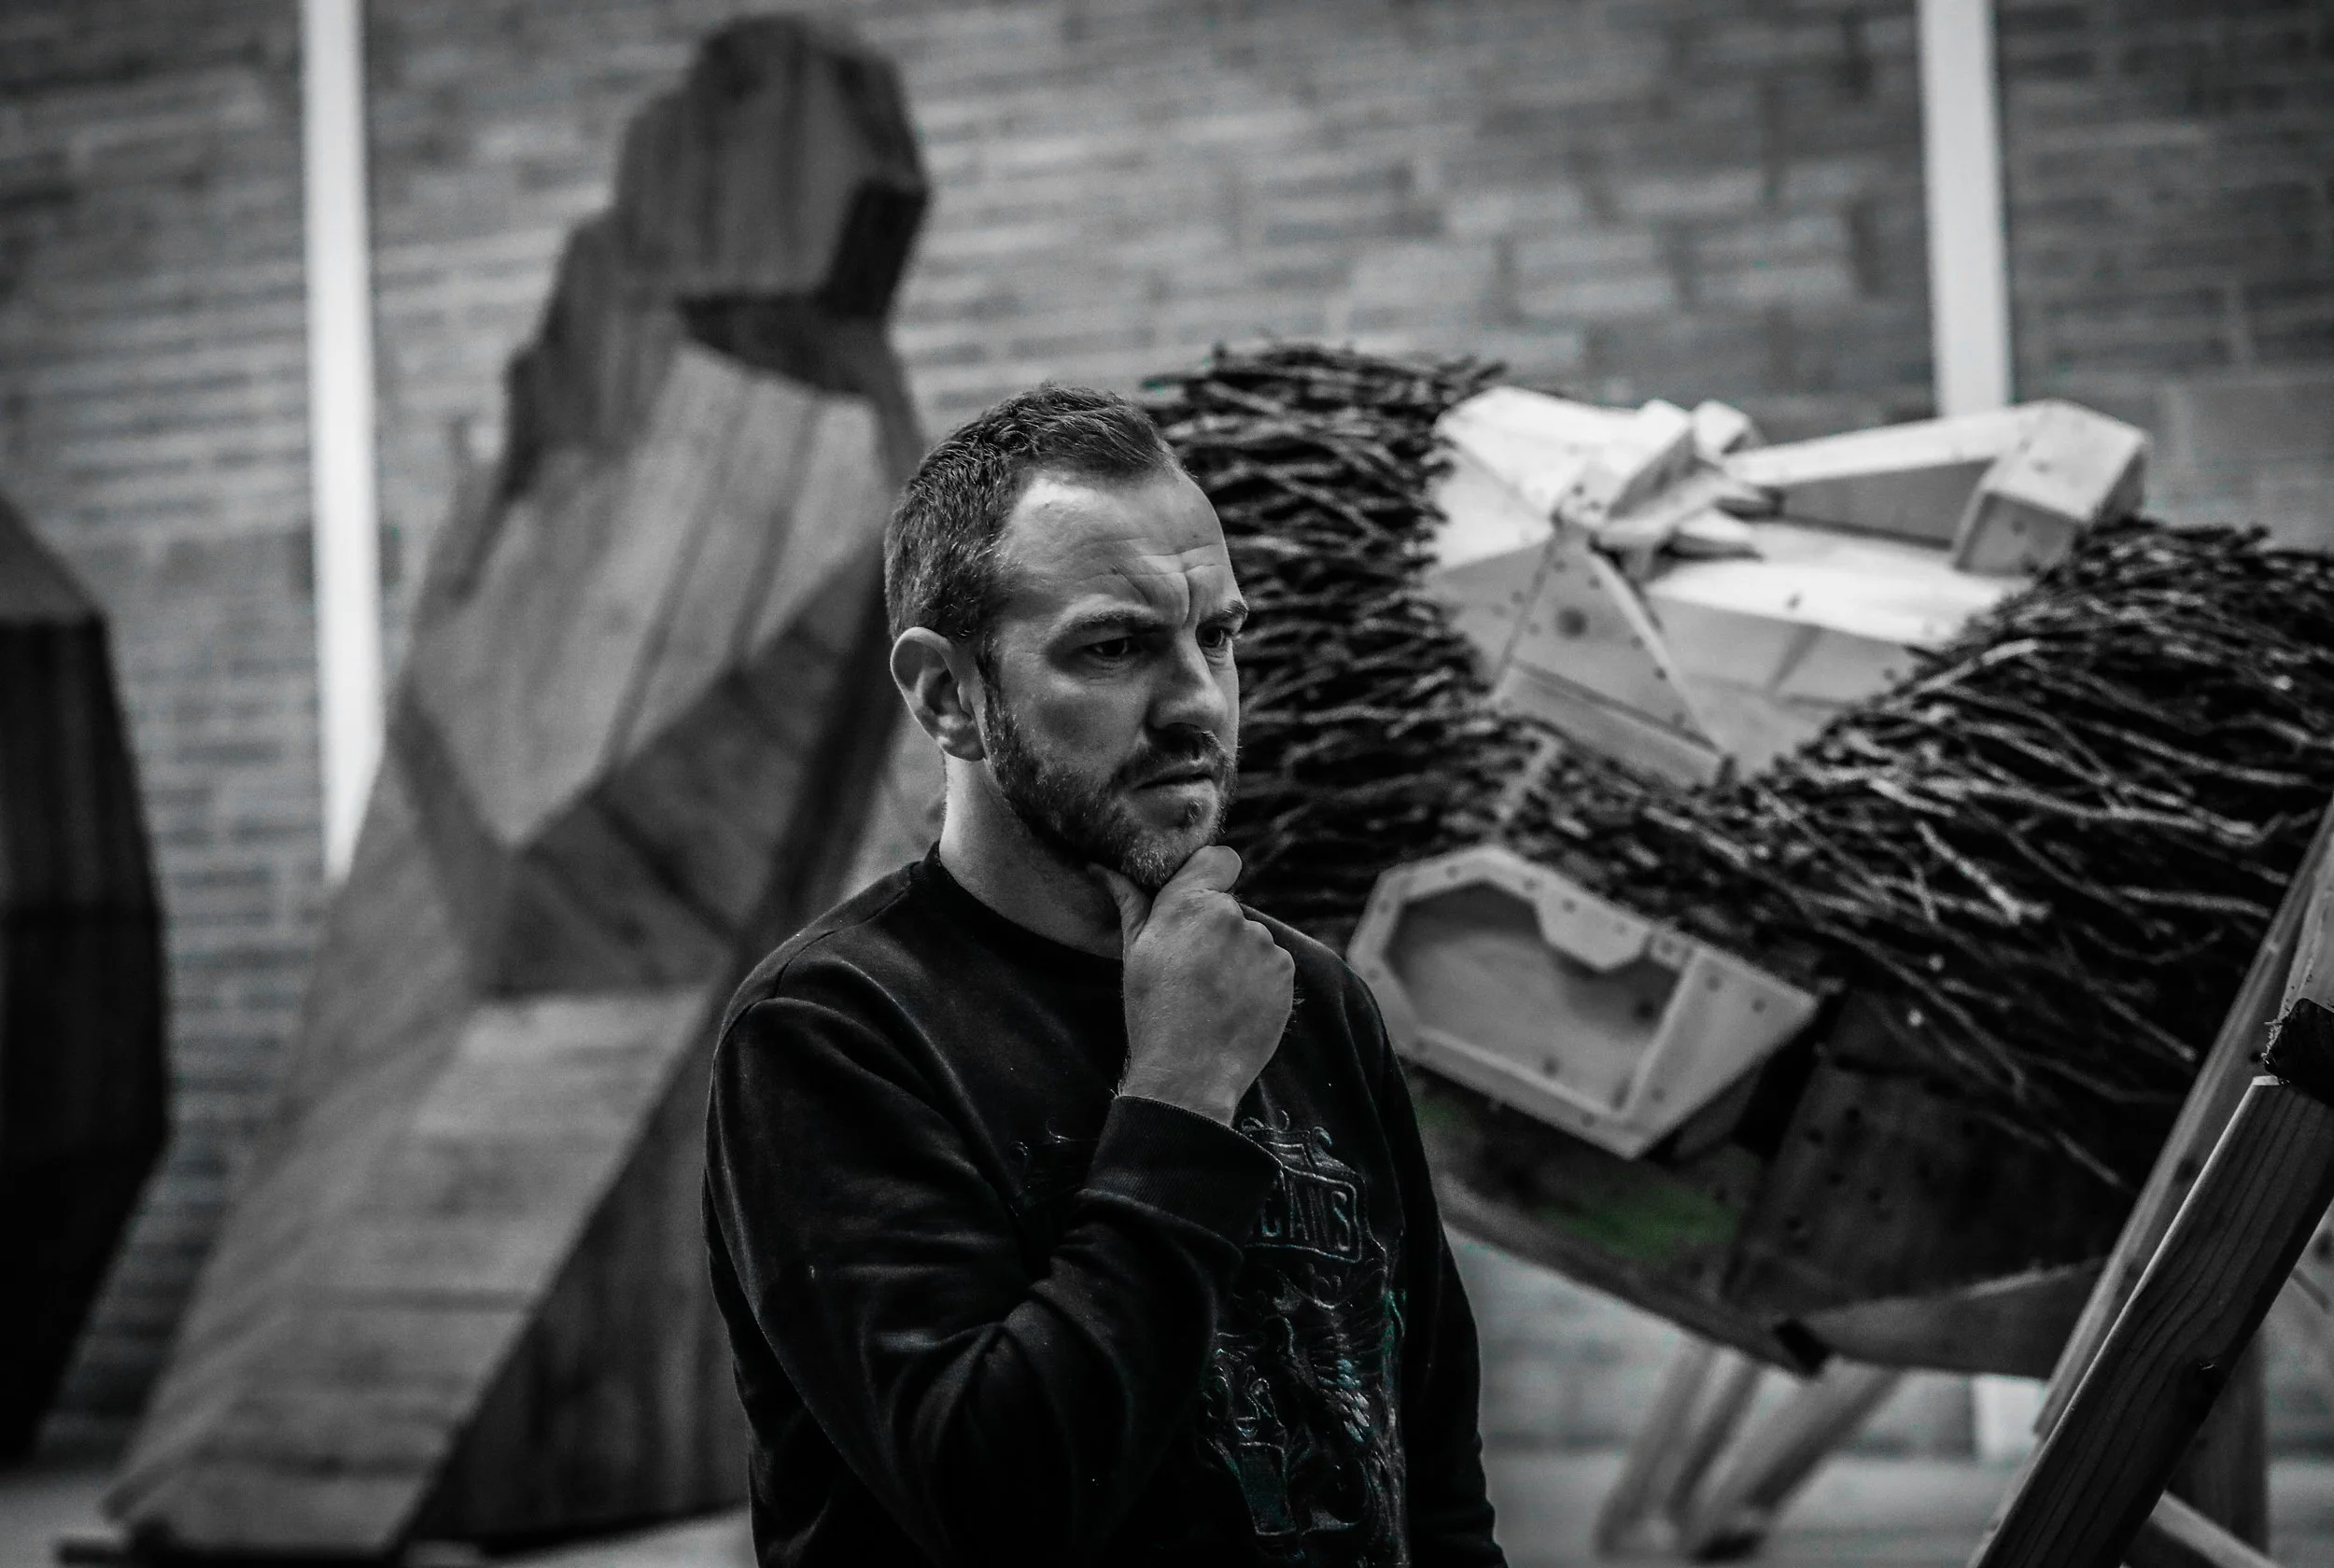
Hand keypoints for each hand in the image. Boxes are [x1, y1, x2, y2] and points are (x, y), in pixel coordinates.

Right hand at [1099, 846, 1294, 1124]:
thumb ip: (1131, 903)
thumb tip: (1103, 868)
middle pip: (1230, 908)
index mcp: (1188, 904)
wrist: (1189, 1075)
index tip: (1199, 904)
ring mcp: (1263, 943)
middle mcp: (1231, 915)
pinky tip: (1236, 1005)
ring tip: (1215, 995)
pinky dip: (1259, 980)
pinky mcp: (1286, 971)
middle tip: (1194, 971)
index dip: (1211, 877)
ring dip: (1239, 957)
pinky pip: (1272, 964)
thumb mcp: (1135, 954)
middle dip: (1216, 930)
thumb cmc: (1153, 1013)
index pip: (1219, 859)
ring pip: (1251, 938)